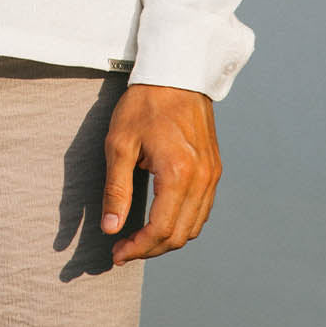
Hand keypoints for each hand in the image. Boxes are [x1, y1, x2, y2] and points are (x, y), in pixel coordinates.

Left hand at [100, 83, 221, 263]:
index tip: (116, 254)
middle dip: (151, 249)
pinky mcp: (214, 169)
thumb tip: (111, 228)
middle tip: (124, 249)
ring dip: (168, 239)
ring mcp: (212, 175)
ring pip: (194, 227)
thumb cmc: (144, 103)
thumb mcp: (120, 142)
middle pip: (180, 235)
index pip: (161, 230)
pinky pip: (202, 210)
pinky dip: (183, 223)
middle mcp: (202, 179)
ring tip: (140, 237)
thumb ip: (116, 189)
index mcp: (178, 173)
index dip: (138, 249)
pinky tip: (162, 218)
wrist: (175, 72)